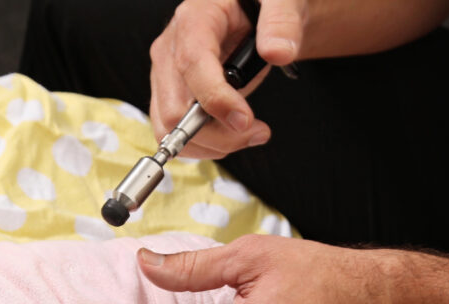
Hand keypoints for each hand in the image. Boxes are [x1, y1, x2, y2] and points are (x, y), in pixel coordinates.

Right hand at [149, 0, 304, 158]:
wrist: (251, 11)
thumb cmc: (259, 4)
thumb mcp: (279, 0)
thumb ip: (281, 21)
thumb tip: (278, 52)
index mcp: (194, 20)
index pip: (192, 65)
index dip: (216, 99)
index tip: (245, 120)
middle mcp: (171, 49)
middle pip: (175, 109)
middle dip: (217, 133)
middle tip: (257, 131)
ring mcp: (166, 75)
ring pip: (169, 129)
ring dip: (212, 144)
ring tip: (251, 132)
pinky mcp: (170, 95)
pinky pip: (175, 133)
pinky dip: (205, 144)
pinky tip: (233, 132)